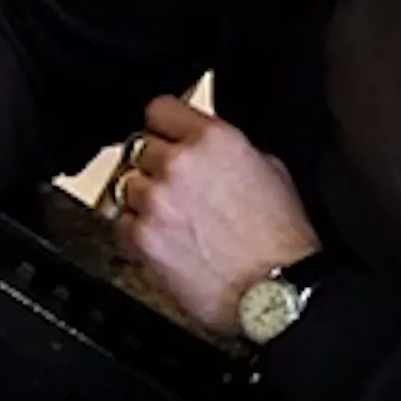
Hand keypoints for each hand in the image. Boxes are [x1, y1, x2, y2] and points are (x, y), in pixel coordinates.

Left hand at [109, 96, 319, 336]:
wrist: (276, 291)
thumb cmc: (282, 241)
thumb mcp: (270, 170)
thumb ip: (227, 149)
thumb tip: (206, 146)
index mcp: (215, 139)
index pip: (159, 109)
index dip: (163, 127)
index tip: (165, 138)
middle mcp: (181, 163)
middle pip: (138, 146)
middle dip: (154, 166)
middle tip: (175, 190)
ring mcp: (157, 199)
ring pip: (126, 184)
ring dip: (143, 200)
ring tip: (173, 221)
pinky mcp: (142, 236)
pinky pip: (119, 222)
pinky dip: (134, 232)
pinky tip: (164, 241)